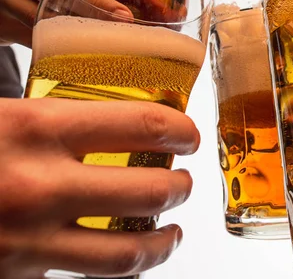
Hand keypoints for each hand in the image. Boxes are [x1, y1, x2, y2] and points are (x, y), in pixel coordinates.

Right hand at [0, 98, 199, 277]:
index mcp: (36, 128)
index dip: (180, 131)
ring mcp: (28, 238)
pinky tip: (123, 256)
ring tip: (171, 231)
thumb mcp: (3, 117)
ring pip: (128, 251)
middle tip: (182, 181)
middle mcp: (38, 184)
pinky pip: (88, 278)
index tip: (188, 136)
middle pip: (149, 191)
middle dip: (180, 187)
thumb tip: (107, 116)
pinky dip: (117, 270)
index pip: (142, 124)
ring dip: (163, 242)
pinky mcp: (17, 275)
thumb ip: (50, 118)